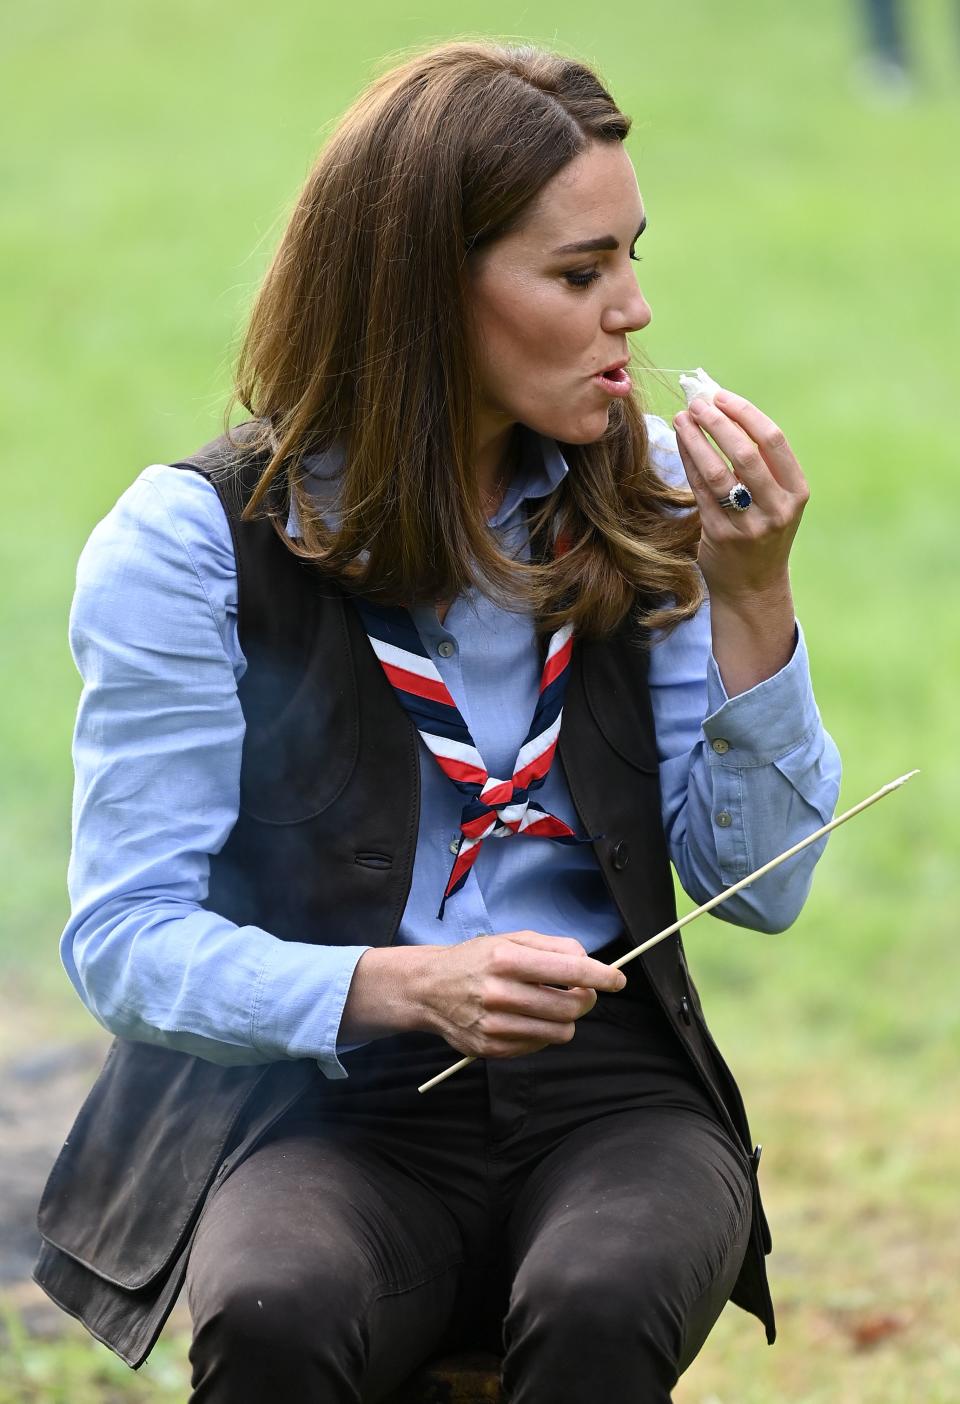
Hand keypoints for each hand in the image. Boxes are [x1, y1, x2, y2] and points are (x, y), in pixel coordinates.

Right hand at [416, 931, 626, 1059]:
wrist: (429, 988)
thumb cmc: (476, 960)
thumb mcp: (511, 939)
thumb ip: (553, 946)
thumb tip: (588, 962)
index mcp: (506, 959)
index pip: (569, 970)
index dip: (601, 976)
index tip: (618, 979)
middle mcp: (500, 993)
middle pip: (571, 1005)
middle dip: (585, 998)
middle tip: (578, 990)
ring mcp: (495, 1025)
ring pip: (561, 1030)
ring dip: (565, 1017)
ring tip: (549, 1003)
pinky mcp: (492, 1049)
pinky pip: (540, 1045)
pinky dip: (543, 1031)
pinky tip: (527, 1017)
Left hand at [672, 390, 808, 603]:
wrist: (753, 585)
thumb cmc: (761, 529)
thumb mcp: (774, 497)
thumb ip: (758, 460)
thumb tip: (722, 406)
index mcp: (796, 491)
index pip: (773, 440)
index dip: (744, 413)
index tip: (720, 396)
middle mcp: (777, 508)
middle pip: (745, 453)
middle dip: (717, 422)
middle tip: (696, 403)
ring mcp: (748, 524)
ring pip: (718, 473)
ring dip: (696, 440)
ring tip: (681, 418)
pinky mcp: (720, 536)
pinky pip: (700, 491)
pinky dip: (688, 462)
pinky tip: (680, 443)